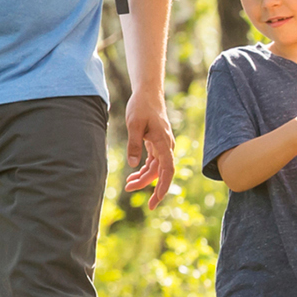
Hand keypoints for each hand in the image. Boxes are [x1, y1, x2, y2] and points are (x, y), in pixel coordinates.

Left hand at [123, 86, 175, 208]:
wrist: (148, 94)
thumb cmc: (141, 107)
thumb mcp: (133, 125)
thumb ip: (134, 145)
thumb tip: (133, 165)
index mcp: (164, 142)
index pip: (168, 169)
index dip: (163, 186)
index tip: (157, 199)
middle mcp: (166, 146)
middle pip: (161, 172)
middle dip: (151, 187)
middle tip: (142, 202)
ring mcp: (162, 145)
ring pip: (156, 168)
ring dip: (143, 179)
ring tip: (128, 186)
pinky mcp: (156, 143)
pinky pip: (152, 162)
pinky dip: (143, 170)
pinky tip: (133, 176)